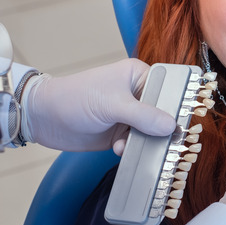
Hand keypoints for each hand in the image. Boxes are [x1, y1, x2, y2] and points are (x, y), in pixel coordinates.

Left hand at [22, 58, 175, 151]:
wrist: (44, 118)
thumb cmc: (75, 98)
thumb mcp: (112, 105)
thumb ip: (143, 116)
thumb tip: (171, 126)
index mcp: (138, 75)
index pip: (168, 88)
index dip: (176, 105)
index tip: (182, 123)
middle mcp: (137, 94)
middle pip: (162, 113)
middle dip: (161, 128)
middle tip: (166, 141)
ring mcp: (129, 115)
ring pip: (151, 131)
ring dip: (145, 142)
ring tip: (134, 145)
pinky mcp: (120, 133)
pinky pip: (137, 143)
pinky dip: (133, 149)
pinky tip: (120, 149)